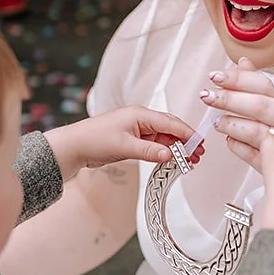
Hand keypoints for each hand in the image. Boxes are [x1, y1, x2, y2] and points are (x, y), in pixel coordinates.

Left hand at [47, 106, 202, 182]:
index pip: (170, 122)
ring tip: (189, 160)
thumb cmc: (94, 140)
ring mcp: (136, 129)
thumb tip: (170, 155)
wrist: (73, 146)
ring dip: (175, 148)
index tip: (199, 144)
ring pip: (162, 137)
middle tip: (198, 154)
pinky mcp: (131, 139)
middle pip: (169, 128)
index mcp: (139, 114)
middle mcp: (140, 119)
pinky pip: (153, 144)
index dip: (187, 134)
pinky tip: (171, 159)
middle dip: (185, 141)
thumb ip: (150, 151)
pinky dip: (163, 151)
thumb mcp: (125, 147)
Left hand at [199, 59, 273, 165]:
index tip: (217, 76)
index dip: (240, 79)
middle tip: (209, 96)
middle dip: (231, 100)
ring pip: (260, 132)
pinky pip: (258, 156)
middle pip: (263, 106)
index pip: (270, 84)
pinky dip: (240, 148)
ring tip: (217, 121)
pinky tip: (229, 141)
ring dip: (233, 125)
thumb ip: (266, 82)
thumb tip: (242, 63)